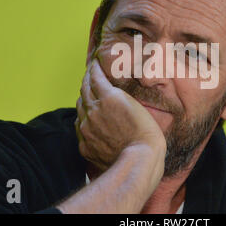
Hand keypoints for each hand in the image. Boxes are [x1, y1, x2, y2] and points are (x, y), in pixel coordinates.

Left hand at [75, 58, 165, 172]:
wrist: (138, 161)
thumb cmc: (146, 135)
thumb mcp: (138, 107)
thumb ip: (121, 98)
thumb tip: (114, 94)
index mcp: (109, 97)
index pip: (95, 77)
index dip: (94, 69)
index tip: (93, 64)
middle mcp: (94, 109)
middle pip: (84, 89)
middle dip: (87, 80)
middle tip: (90, 76)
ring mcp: (86, 127)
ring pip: (79, 106)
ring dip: (84, 98)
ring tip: (88, 95)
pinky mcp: (84, 143)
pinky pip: (79, 125)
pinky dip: (83, 118)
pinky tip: (87, 118)